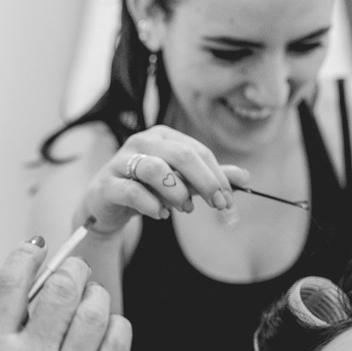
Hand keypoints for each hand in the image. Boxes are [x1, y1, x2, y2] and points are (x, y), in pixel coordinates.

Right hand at [0, 240, 130, 350]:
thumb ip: (1, 330)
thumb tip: (34, 283)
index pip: (10, 282)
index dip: (25, 256)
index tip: (35, 249)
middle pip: (62, 288)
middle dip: (70, 269)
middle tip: (72, 271)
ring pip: (95, 310)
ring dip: (94, 294)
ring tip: (88, 299)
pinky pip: (117, 341)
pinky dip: (113, 325)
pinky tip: (103, 329)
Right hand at [79, 126, 248, 235]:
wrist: (107, 207)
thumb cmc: (147, 190)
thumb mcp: (182, 184)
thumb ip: (209, 179)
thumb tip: (244, 178)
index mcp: (163, 137)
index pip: (198, 152)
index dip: (218, 176)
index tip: (229, 201)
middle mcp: (142, 142)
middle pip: (181, 155)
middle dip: (205, 182)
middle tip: (218, 205)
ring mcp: (121, 161)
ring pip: (155, 169)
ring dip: (176, 192)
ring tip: (184, 208)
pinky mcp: (106, 184)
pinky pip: (132, 191)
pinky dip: (152, 205)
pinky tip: (161, 214)